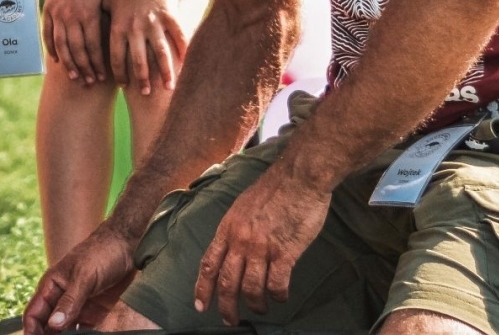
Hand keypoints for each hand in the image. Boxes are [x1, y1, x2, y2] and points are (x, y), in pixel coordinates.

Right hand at [23, 223, 139, 334]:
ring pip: (66, 331)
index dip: (32, 331)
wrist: (128, 245)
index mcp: (51, 286)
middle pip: (48, 327)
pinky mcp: (95, 312)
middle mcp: (62, 298)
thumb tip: (53, 324)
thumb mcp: (83, 276)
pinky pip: (87, 331)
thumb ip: (69, 301)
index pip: (33, 314)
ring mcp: (79, 306)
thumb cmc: (101, 252)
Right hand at [41, 0, 118, 83]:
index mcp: (90, 14)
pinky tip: (57, 61)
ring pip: (62, 45)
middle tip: (90, 82)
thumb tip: (141, 28)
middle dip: (85, 68)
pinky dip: (52, 49)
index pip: (94, 46)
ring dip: (69, 63)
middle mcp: (73, 17)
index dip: (98, 63)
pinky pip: (49, 35)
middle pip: (78, 50)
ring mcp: (59, 15)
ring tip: (74, 76)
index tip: (103, 76)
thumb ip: (119, 11)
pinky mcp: (49, 12)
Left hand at [102, 0, 188, 93]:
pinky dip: (183, 50)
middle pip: (139, 60)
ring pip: (160, 53)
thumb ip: (105, 18)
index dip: (120, 73)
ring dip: (165, 72)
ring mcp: (154, 22)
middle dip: (142, 79)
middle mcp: (136, 28)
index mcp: (119, 26)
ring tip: (169, 87)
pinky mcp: (170, 15)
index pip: (117, 57)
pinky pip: (178, 36)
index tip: (124, 85)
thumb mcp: (108, 1)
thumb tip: (94, 31)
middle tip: (146, 94)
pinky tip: (186, 63)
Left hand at [193, 164, 329, 324]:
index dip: (203, 287)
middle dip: (226, 306)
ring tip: (260, 309)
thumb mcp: (242, 205)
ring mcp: (261, 248)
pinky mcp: (284, 253)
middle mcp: (240, 240)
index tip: (201, 305)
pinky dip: (278, 295)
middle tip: (230, 320)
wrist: (298, 177)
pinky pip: (277, 284)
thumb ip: (237, 228)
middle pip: (227, 282)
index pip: (209, 263)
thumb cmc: (273, 188)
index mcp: (228, 228)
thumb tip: (235, 246)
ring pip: (251, 288)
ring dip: (255, 304)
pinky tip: (281, 297)